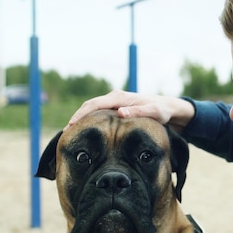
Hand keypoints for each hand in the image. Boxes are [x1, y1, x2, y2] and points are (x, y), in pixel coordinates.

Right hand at [65, 90, 194, 132]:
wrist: (167, 107)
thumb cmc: (161, 110)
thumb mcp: (154, 112)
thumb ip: (139, 112)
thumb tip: (120, 112)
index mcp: (120, 97)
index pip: (94, 104)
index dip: (81, 114)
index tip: (70, 126)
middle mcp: (114, 98)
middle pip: (89, 106)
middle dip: (76, 118)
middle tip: (64, 133)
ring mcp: (114, 103)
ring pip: (92, 110)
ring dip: (80, 120)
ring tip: (70, 134)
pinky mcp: (115, 109)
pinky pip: (98, 113)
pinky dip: (89, 121)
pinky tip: (84, 131)